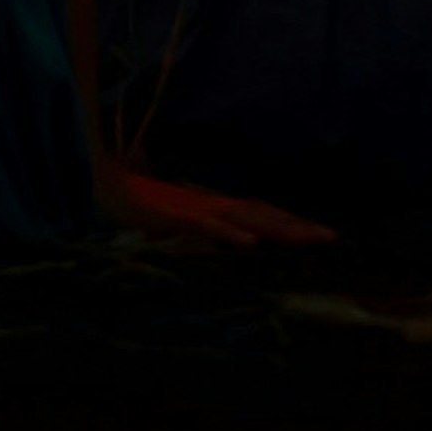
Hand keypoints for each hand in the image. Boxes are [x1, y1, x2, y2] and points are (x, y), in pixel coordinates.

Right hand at [96, 153, 329, 247]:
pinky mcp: (175, 216)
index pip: (259, 212)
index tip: (322, 234)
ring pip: (243, 216)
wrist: (100, 187)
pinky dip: (229, 231)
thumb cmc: (136, 204)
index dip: (290, 222)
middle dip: (296, 226)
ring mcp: (194, 208)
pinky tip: (249, 243)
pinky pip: (207, 224)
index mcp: (213, 205)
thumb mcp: (176, 222)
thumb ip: (199, 227)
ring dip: (275, 228)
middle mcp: (210, 203)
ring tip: (306, 238)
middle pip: (261, 212)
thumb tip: (227, 239)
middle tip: (332, 237)